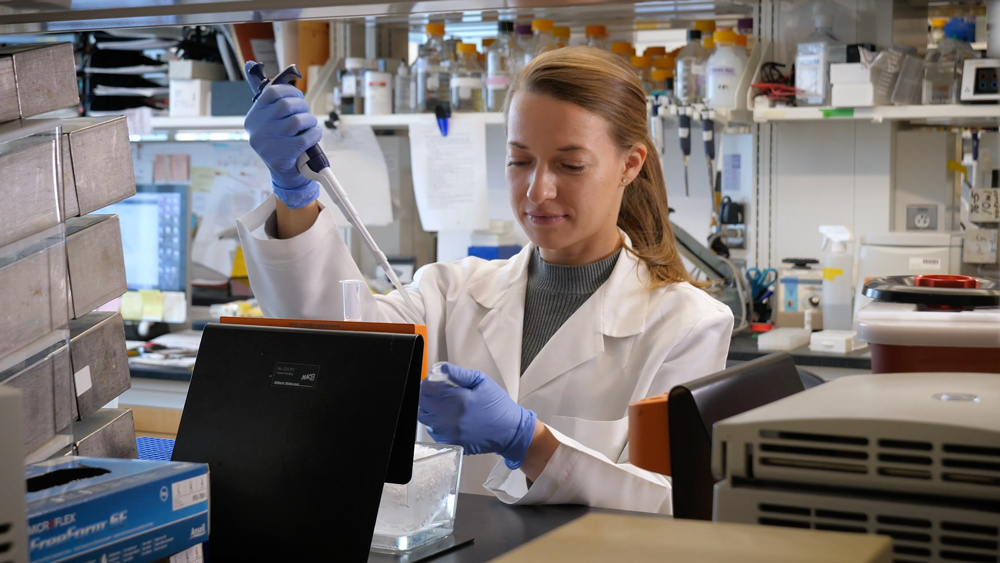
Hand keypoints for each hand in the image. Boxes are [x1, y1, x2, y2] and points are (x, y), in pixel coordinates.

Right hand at [244, 61, 322, 208]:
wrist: (285, 173)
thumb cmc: (281, 141)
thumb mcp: (270, 120)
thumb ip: (267, 97)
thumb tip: (250, 63)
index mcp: (253, 116)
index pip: (271, 92)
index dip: (290, 91)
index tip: (298, 97)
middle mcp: (257, 129)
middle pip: (286, 106)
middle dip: (302, 107)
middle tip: (306, 114)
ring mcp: (267, 144)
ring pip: (297, 121)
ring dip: (310, 121)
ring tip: (311, 125)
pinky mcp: (281, 156)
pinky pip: (305, 138)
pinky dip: (315, 134)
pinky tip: (314, 135)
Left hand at [418, 364, 536, 469]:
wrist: (510, 431)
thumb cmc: (498, 406)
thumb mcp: (482, 382)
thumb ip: (458, 374)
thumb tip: (439, 369)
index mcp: (458, 399)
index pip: (427, 388)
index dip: (428, 382)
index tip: (433, 381)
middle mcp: (450, 418)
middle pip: (422, 403)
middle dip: (426, 395)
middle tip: (436, 392)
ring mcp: (449, 433)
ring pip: (425, 418)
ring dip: (429, 409)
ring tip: (443, 404)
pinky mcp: (451, 443)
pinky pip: (433, 432)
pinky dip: (436, 423)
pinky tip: (448, 418)